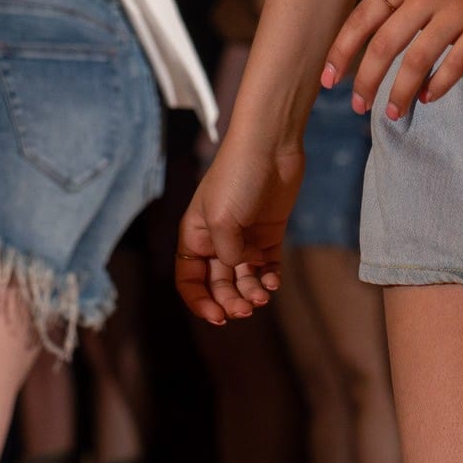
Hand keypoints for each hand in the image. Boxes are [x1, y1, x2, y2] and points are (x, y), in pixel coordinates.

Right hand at [173, 122, 303, 325]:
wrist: (271, 146)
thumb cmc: (237, 177)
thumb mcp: (221, 219)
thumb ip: (227, 253)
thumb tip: (241, 269)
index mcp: (196, 235)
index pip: (189, 279)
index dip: (199, 301)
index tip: (217, 316)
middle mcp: (218, 239)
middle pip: (219, 283)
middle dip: (230, 300)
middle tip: (245, 309)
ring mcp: (245, 237)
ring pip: (244, 278)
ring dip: (251, 292)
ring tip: (263, 295)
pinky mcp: (269, 233)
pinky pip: (266, 265)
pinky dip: (269, 278)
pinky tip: (273, 281)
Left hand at [326, 0, 462, 119]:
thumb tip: (383, 35)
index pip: (363, 18)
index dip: (342, 51)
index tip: (329, 79)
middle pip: (384, 46)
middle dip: (366, 81)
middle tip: (358, 107)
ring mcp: (456, 10)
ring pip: (416, 61)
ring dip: (400, 92)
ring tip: (393, 112)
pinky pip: (454, 64)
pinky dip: (437, 86)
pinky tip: (428, 97)